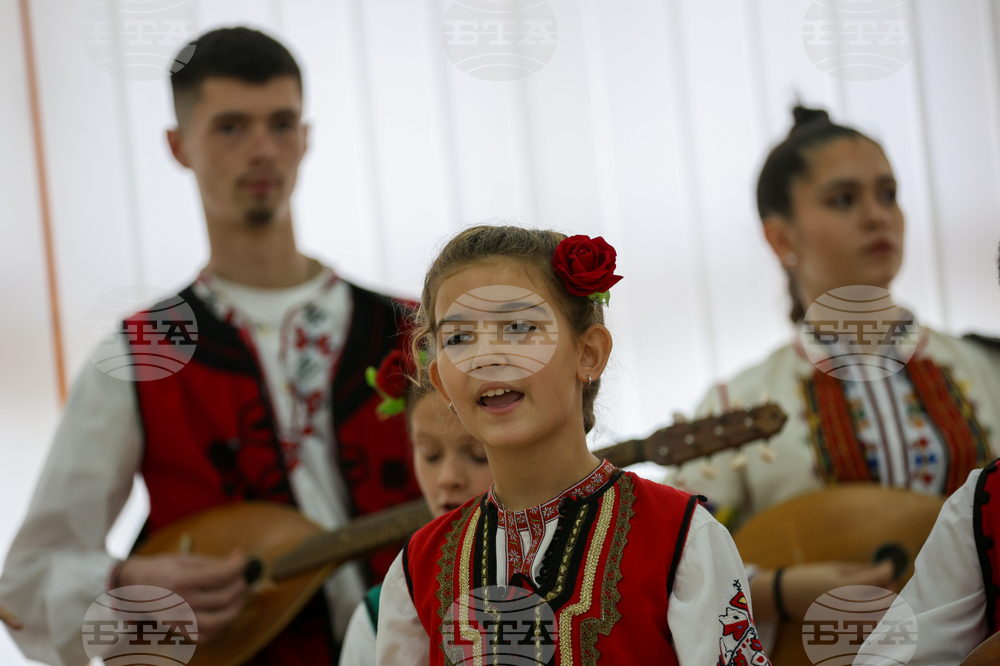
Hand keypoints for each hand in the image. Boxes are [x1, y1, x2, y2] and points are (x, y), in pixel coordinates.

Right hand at [117, 549, 246, 644]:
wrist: (134, 587)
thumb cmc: (162, 569)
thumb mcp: (186, 559)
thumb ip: (214, 562)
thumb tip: (240, 558)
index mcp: (181, 580)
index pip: (221, 575)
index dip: (239, 566)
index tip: (244, 561)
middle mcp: (180, 602)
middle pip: (223, 598)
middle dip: (239, 585)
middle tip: (240, 578)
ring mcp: (179, 619)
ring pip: (218, 621)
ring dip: (235, 609)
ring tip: (238, 599)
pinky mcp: (178, 630)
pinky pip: (205, 636)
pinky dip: (220, 628)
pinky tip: (224, 615)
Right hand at [751, 560, 895, 622]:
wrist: (787, 596)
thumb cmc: (810, 577)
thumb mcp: (834, 568)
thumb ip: (862, 570)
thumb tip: (886, 569)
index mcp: (844, 587)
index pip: (878, 580)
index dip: (888, 570)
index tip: (889, 564)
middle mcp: (848, 607)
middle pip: (884, 602)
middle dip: (891, 589)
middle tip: (887, 580)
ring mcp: (847, 621)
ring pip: (880, 618)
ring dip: (886, 606)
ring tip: (881, 595)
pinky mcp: (844, 630)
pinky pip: (869, 627)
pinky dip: (877, 618)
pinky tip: (872, 608)